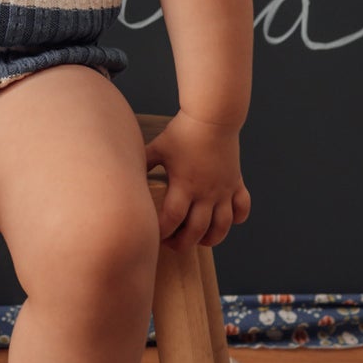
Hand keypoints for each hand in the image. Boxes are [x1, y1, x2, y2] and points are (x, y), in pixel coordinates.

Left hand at [144, 111, 250, 249]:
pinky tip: (226, 221)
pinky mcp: (236, 183)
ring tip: (199, 241)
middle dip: (184, 242)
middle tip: (172, 245)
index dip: (162, 231)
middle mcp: (206, 191)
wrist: (212, 118)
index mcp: (184, 184)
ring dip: (212, 238)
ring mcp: (224, 189)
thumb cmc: (181, 132)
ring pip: (223, 225)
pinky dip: (237, 219)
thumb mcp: (157, 148)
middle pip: (197, 229)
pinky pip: (242, 208)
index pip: (172, 218)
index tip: (153, 236)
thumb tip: (119, 172)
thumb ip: (141, 163)